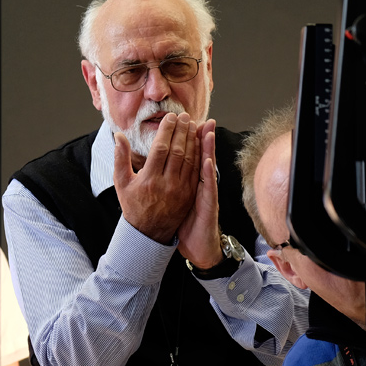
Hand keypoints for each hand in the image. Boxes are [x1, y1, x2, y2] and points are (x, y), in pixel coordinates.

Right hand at [113, 112, 199, 243]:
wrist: (148, 232)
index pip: (160, 148)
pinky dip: (198, 154)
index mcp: (148, 179)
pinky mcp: (189, 195)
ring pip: (189, 159)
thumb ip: (120, 157)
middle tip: (184, 115)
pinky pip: (195, 170)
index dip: (167, 130)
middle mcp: (166, 184)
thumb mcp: (122, 182)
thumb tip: (119, 136)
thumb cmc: (133, 205)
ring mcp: (180, 190)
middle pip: (177, 151)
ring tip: (192, 124)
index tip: (171, 117)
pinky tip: (198, 142)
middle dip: (182, 130)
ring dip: (192, 139)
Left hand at [177, 119, 223, 267]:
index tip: (185, 122)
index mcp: (188, 182)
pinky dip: (207, 173)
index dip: (188, 140)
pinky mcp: (208, 205)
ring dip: (207, 148)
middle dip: (199, 137)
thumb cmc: (184, 224)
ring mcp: (205, 194)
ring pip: (206, 167)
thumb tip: (157, 169)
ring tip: (206, 129)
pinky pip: (208, 187)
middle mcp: (199, 185)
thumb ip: (168, 183)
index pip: (189, 156)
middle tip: (198, 118)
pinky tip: (205, 160)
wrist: (196, 247)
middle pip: (199, 156)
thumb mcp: (175, 202)